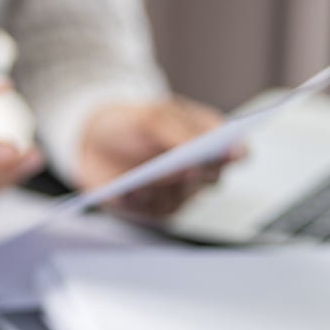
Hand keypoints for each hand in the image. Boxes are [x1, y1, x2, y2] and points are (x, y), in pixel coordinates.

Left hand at [78, 96, 241, 216]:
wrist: (92, 142)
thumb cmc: (130, 124)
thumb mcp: (152, 116)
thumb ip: (180, 130)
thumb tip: (207, 145)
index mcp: (208, 139)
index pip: (237, 152)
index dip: (237, 154)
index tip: (231, 153)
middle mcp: (199, 170)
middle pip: (213, 179)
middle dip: (198, 173)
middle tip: (185, 166)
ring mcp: (178, 193)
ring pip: (182, 199)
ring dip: (163, 188)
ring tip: (143, 181)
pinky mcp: (153, 210)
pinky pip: (151, 212)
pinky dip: (138, 201)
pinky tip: (126, 191)